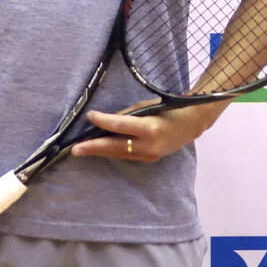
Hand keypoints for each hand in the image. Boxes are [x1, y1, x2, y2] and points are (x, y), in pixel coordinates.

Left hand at [71, 100, 230, 162]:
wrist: (192, 125)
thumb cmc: (169, 109)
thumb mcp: (148, 106)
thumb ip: (128, 114)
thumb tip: (107, 120)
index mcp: (149, 128)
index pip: (120, 126)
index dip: (103, 121)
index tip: (90, 116)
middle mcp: (148, 146)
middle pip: (115, 147)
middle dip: (93, 147)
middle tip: (75, 149)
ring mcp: (149, 156)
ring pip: (119, 154)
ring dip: (100, 151)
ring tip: (82, 150)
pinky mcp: (149, 160)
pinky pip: (127, 155)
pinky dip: (113, 151)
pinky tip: (100, 149)